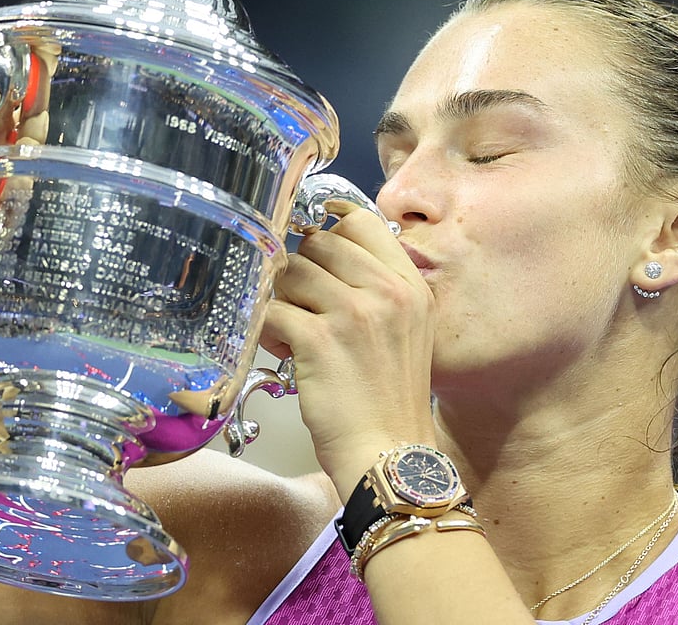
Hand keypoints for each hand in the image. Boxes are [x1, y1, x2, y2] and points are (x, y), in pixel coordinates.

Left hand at [259, 205, 437, 499]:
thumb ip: (375, 292)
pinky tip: (282, 351)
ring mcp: (353, 312)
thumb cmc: (391, 401)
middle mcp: (386, 291)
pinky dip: (267, 328)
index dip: (327, 224)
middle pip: (318, 242)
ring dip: (281, 299)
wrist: (390, 455)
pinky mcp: (319, 338)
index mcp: (409, 285)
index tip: (308, 234)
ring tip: (291, 333)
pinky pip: (272, 311)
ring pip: (291, 273)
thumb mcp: (406, 332)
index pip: (361, 222)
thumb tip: (320, 261)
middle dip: (299, 269)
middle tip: (299, 304)